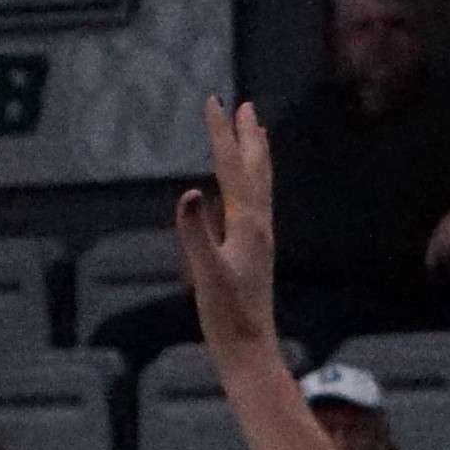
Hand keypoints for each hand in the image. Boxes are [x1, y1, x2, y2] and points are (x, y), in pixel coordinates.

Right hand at [172, 98, 279, 358]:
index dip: (221, 133)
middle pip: (255, 169)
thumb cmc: (226, 316)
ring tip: (256, 133)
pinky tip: (247, 188)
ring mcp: (259, 237)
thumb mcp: (205, 275)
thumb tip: (188, 192)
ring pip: (261, 185)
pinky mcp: (255, 250)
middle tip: (246, 105)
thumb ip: (195, 233)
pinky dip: (253, 183)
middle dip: (248, 136)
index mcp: (247, 224)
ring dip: (257, 155)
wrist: (250, 348)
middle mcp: (259, 225)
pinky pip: (257, 204)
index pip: (231, 167)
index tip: (214, 101)